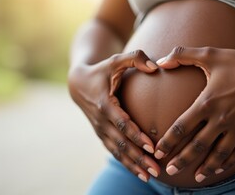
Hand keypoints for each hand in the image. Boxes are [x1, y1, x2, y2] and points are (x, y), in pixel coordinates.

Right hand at [68, 50, 160, 181]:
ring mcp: (100, 129)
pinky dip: (126, 163)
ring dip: (133, 164)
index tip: (152, 147)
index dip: (136, 135)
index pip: (122, 123)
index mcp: (105, 104)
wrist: (77, 84)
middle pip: (121, 143)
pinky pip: (114, 151)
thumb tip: (155, 67)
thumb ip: (135, 58)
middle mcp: (101, 120)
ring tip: (150, 176)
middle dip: (139, 157)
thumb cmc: (101, 71)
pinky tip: (139, 172)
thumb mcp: (115, 60)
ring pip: (118, 151)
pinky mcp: (101, 134)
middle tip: (157, 169)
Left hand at [154, 46, 234, 182]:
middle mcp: (221, 118)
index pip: (181, 127)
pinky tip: (219, 168)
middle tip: (170, 171)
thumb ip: (182, 55)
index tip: (158, 152)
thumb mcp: (209, 54)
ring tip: (196, 178)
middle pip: (198, 145)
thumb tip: (159, 61)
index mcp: (207, 102)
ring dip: (206, 167)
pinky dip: (228, 162)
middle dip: (182, 160)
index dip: (168, 142)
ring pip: (219, 153)